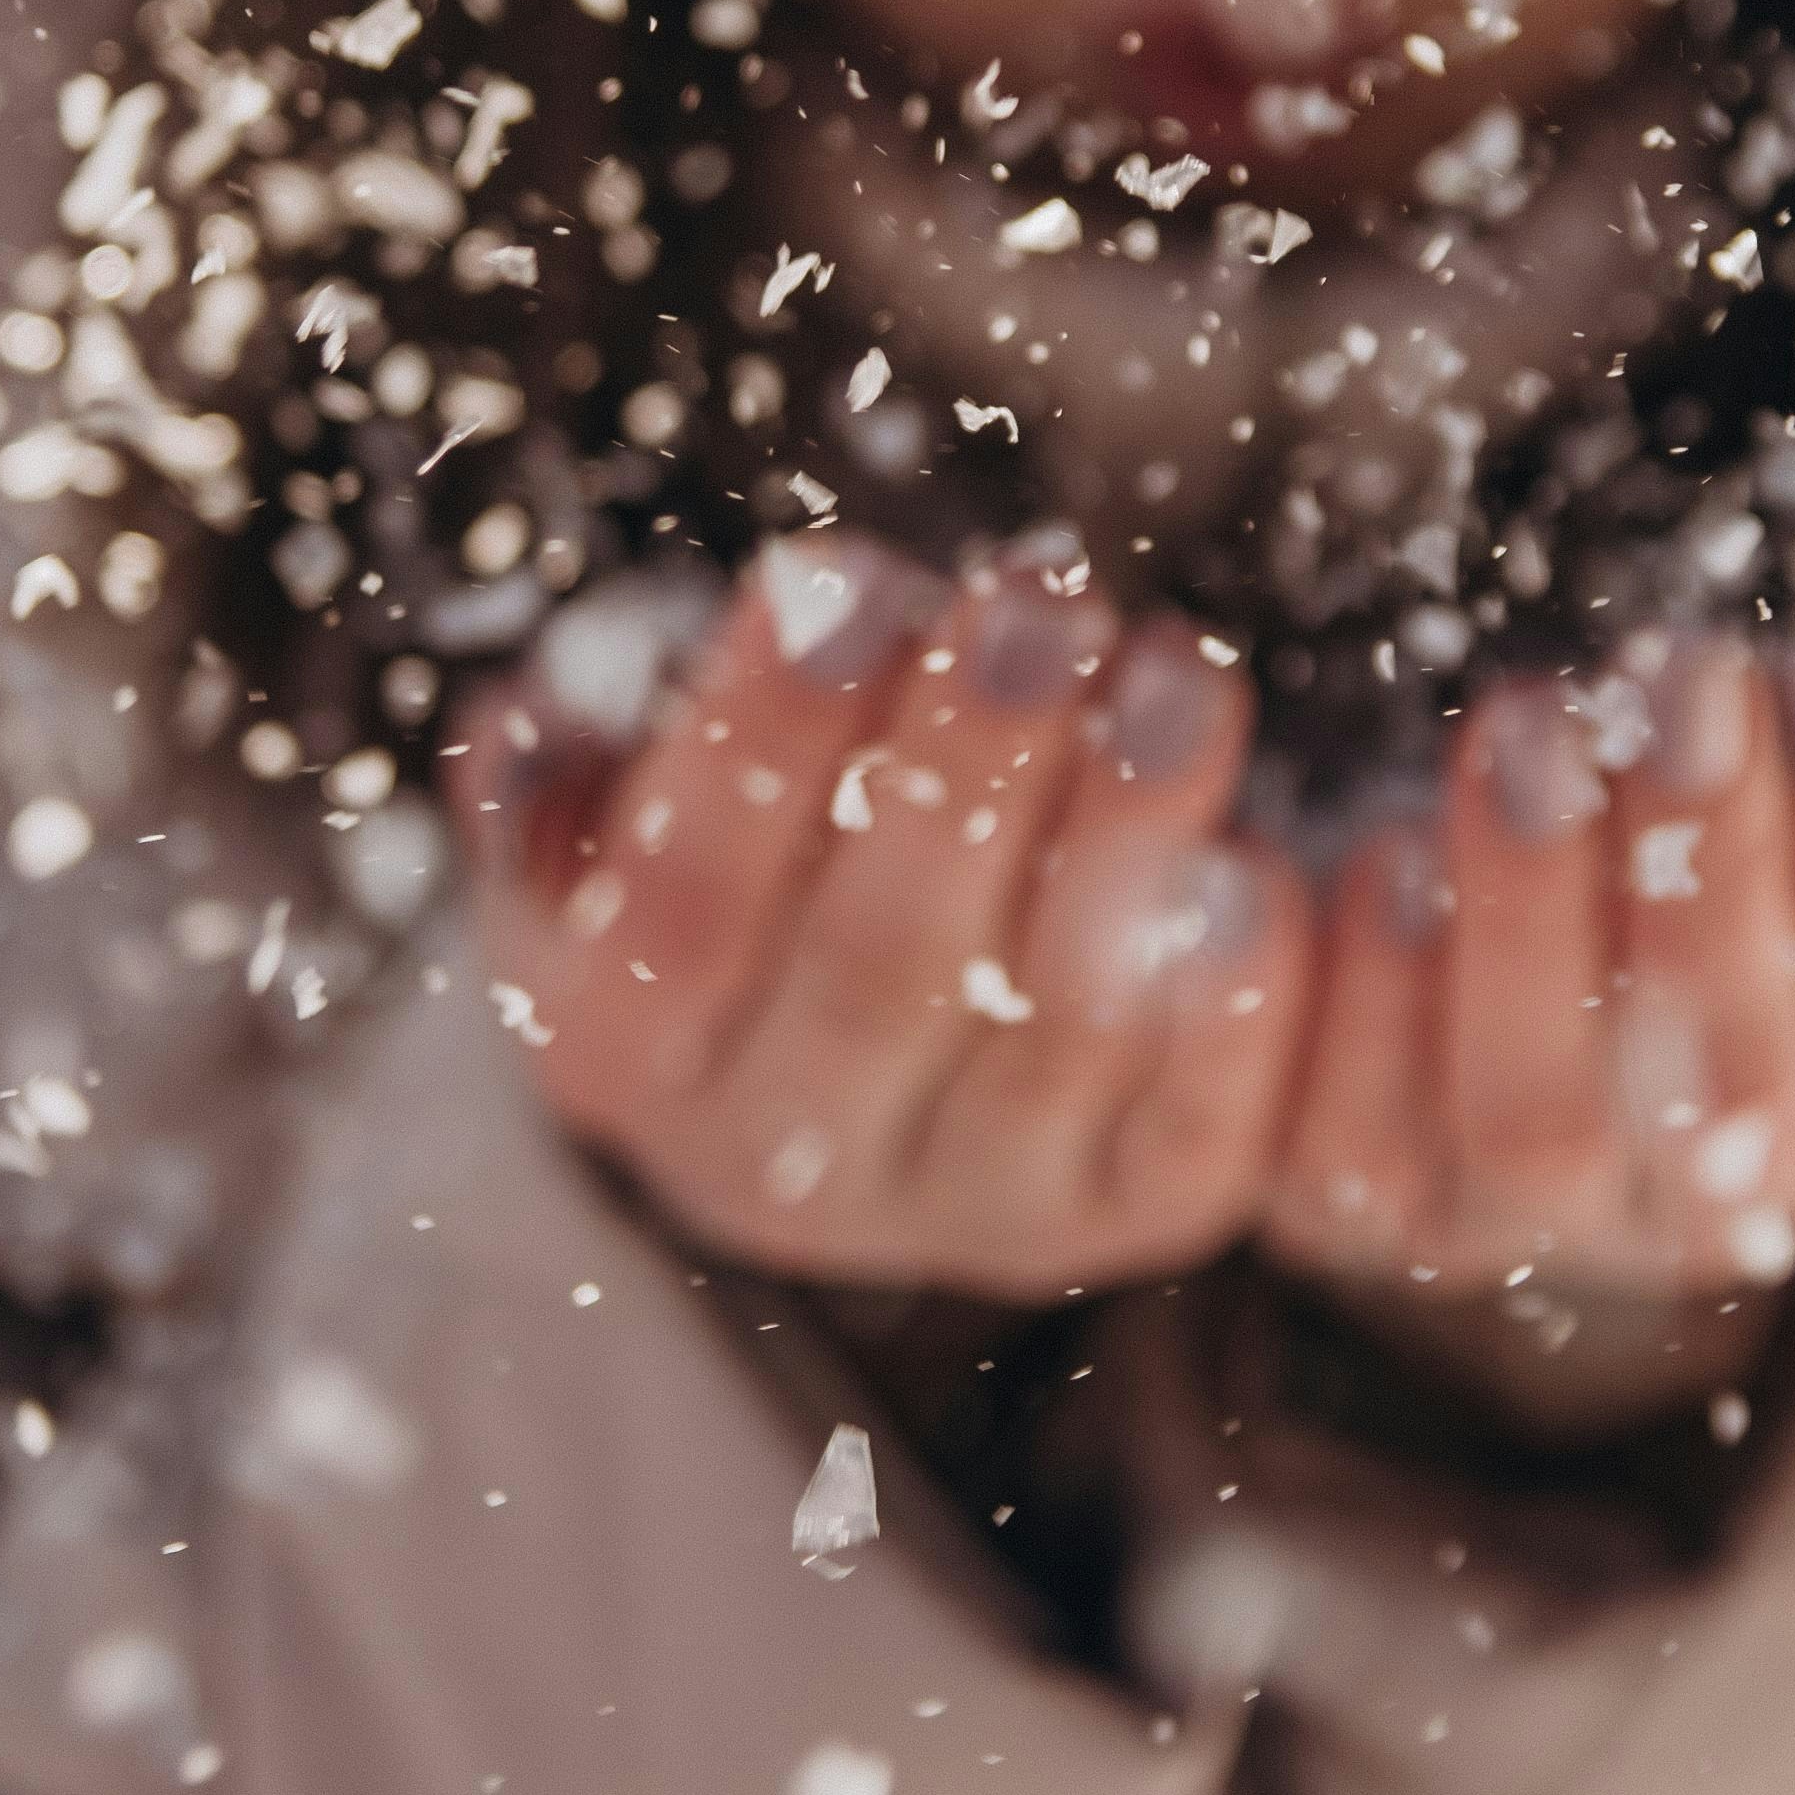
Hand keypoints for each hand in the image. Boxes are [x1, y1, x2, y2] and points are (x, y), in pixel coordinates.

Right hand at [449, 538, 1314, 1293]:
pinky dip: (1237, 1001)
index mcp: (624, 1055)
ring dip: (1130, 829)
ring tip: (1172, 673)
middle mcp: (780, 1171)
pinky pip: (1199, 1133)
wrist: (873, 1051)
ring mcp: (963, 1208)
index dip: (765, 736)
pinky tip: (1255, 862)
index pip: (684, 902)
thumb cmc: (757, 863)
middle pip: (882, 963)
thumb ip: (572, 782)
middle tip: (1039, 598)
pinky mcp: (1122, 1218)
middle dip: (969, 759)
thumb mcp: (616, 825)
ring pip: (1057, 1029)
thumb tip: (539, 739)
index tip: (846, 576)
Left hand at [1259, 637, 1794, 1329]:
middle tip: (1681, 681)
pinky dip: (1367, 993)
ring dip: (1530, 910)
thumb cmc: (1699, 806)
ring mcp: (1539, 1218)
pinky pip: (1362, 1141)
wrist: (1500, 870)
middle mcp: (1714, 1198)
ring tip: (1532, 728)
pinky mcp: (1374, 1201)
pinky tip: (1384, 848)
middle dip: (1706, 860)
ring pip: (1541, 1116)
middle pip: (1730, 1083)